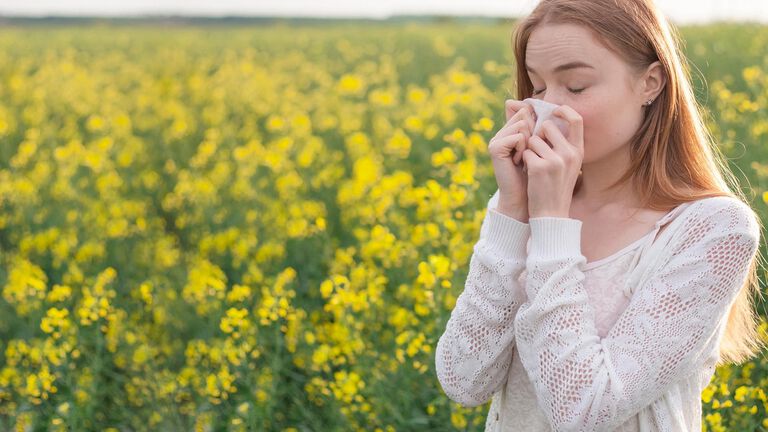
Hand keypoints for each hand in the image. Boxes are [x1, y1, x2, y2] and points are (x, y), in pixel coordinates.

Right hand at [488, 99, 537, 218]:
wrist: (525, 197)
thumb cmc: (536, 174)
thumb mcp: (540, 147)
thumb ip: (538, 126)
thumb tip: (534, 103)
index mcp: (510, 131)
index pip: (527, 112)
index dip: (536, 127)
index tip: (534, 148)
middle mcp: (501, 132)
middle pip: (525, 116)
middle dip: (533, 135)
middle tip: (528, 155)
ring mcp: (496, 139)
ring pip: (522, 125)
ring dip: (529, 143)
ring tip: (523, 159)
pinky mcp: (495, 147)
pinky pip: (518, 136)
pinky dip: (523, 149)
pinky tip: (518, 162)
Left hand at [521, 105, 583, 217]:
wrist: (551, 213)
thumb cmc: (556, 187)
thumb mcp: (568, 165)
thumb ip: (563, 144)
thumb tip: (549, 121)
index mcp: (578, 151)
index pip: (576, 119)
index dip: (564, 110)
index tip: (553, 110)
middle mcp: (570, 154)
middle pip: (548, 126)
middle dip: (537, 134)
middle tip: (536, 149)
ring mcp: (555, 160)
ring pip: (533, 140)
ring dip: (529, 150)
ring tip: (535, 166)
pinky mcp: (539, 167)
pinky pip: (526, 152)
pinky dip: (524, 161)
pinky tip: (530, 174)